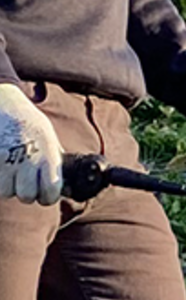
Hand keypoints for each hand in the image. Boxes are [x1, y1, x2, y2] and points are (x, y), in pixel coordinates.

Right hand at [0, 83, 62, 203]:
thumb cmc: (27, 123)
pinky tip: (1, 166)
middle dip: (25, 191)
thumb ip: (54, 162)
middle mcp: (28, 159)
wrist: (3, 103)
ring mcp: (7, 159)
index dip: (47, 196)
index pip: (50, 193)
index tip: (43, 192)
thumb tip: (65, 189)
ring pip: (7, 192)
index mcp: (48, 155)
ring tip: (10, 168)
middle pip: (27, 196)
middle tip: (23, 180)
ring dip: (8, 186)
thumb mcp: (48, 139)